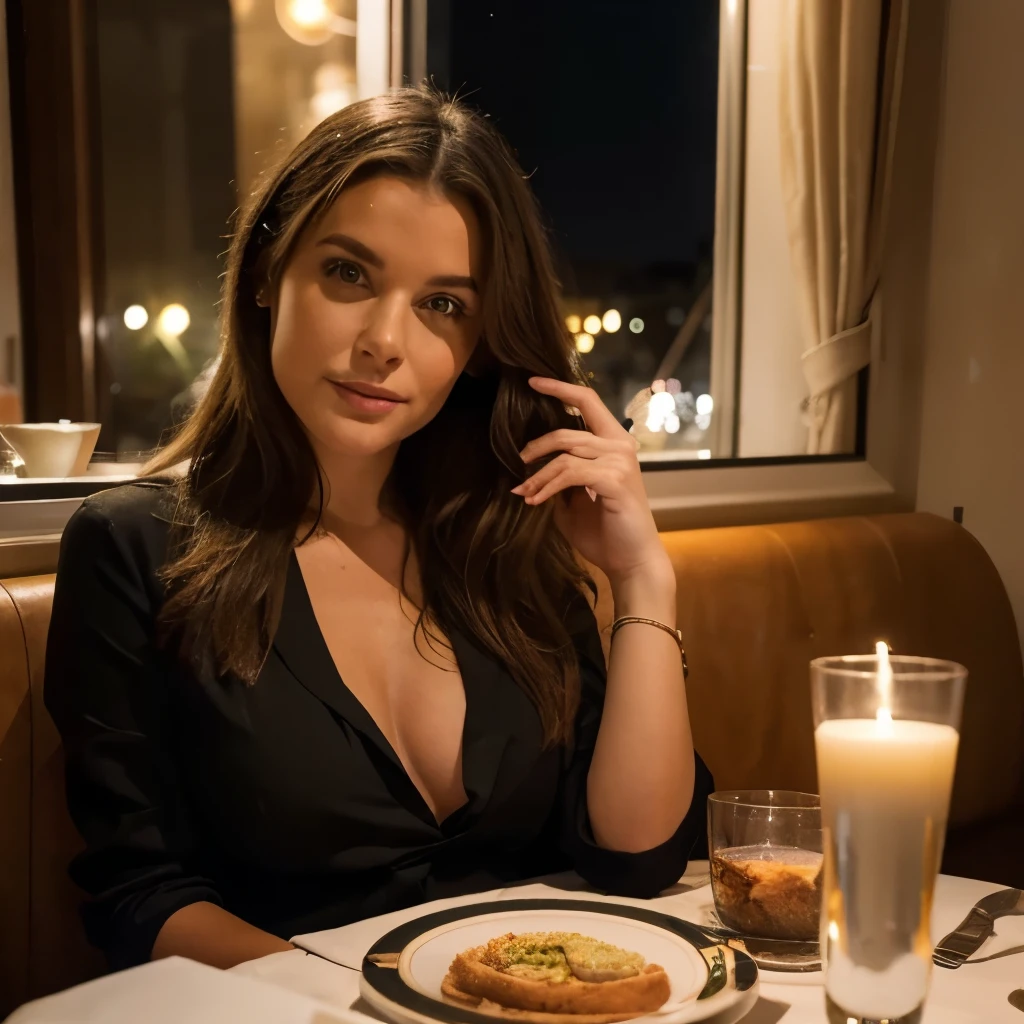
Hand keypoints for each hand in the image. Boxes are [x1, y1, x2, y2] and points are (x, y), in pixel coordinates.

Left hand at [511, 377, 669, 585]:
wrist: (630, 561)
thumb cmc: (604, 531)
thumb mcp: (572, 499)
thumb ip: (558, 476)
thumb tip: (529, 464)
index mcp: (613, 443)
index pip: (588, 401)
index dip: (560, 388)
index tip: (532, 380)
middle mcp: (620, 445)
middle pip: (568, 430)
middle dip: (537, 445)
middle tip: (518, 463)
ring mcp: (620, 461)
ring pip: (565, 453)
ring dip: (538, 474)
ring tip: (524, 491)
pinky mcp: (615, 479)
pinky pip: (570, 473)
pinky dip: (547, 486)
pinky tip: (535, 501)